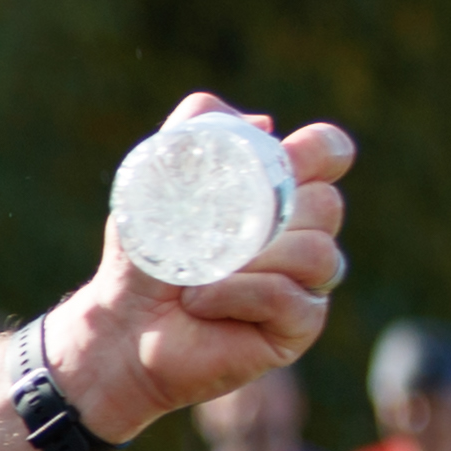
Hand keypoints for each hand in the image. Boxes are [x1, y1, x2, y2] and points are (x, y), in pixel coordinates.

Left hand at [43, 99, 352, 440]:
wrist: (121, 325)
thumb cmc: (147, 254)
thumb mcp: (158, 179)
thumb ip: (198, 128)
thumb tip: (263, 124)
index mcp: (280, 192)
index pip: (329, 154)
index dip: (322, 150)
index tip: (290, 158)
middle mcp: (302, 234)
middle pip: (325, 204)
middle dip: (268, 215)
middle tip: (214, 233)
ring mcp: (305, 281)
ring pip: (316, 252)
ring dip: (251, 261)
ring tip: (198, 275)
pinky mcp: (298, 326)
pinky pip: (291, 297)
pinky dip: (242, 294)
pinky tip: (202, 303)